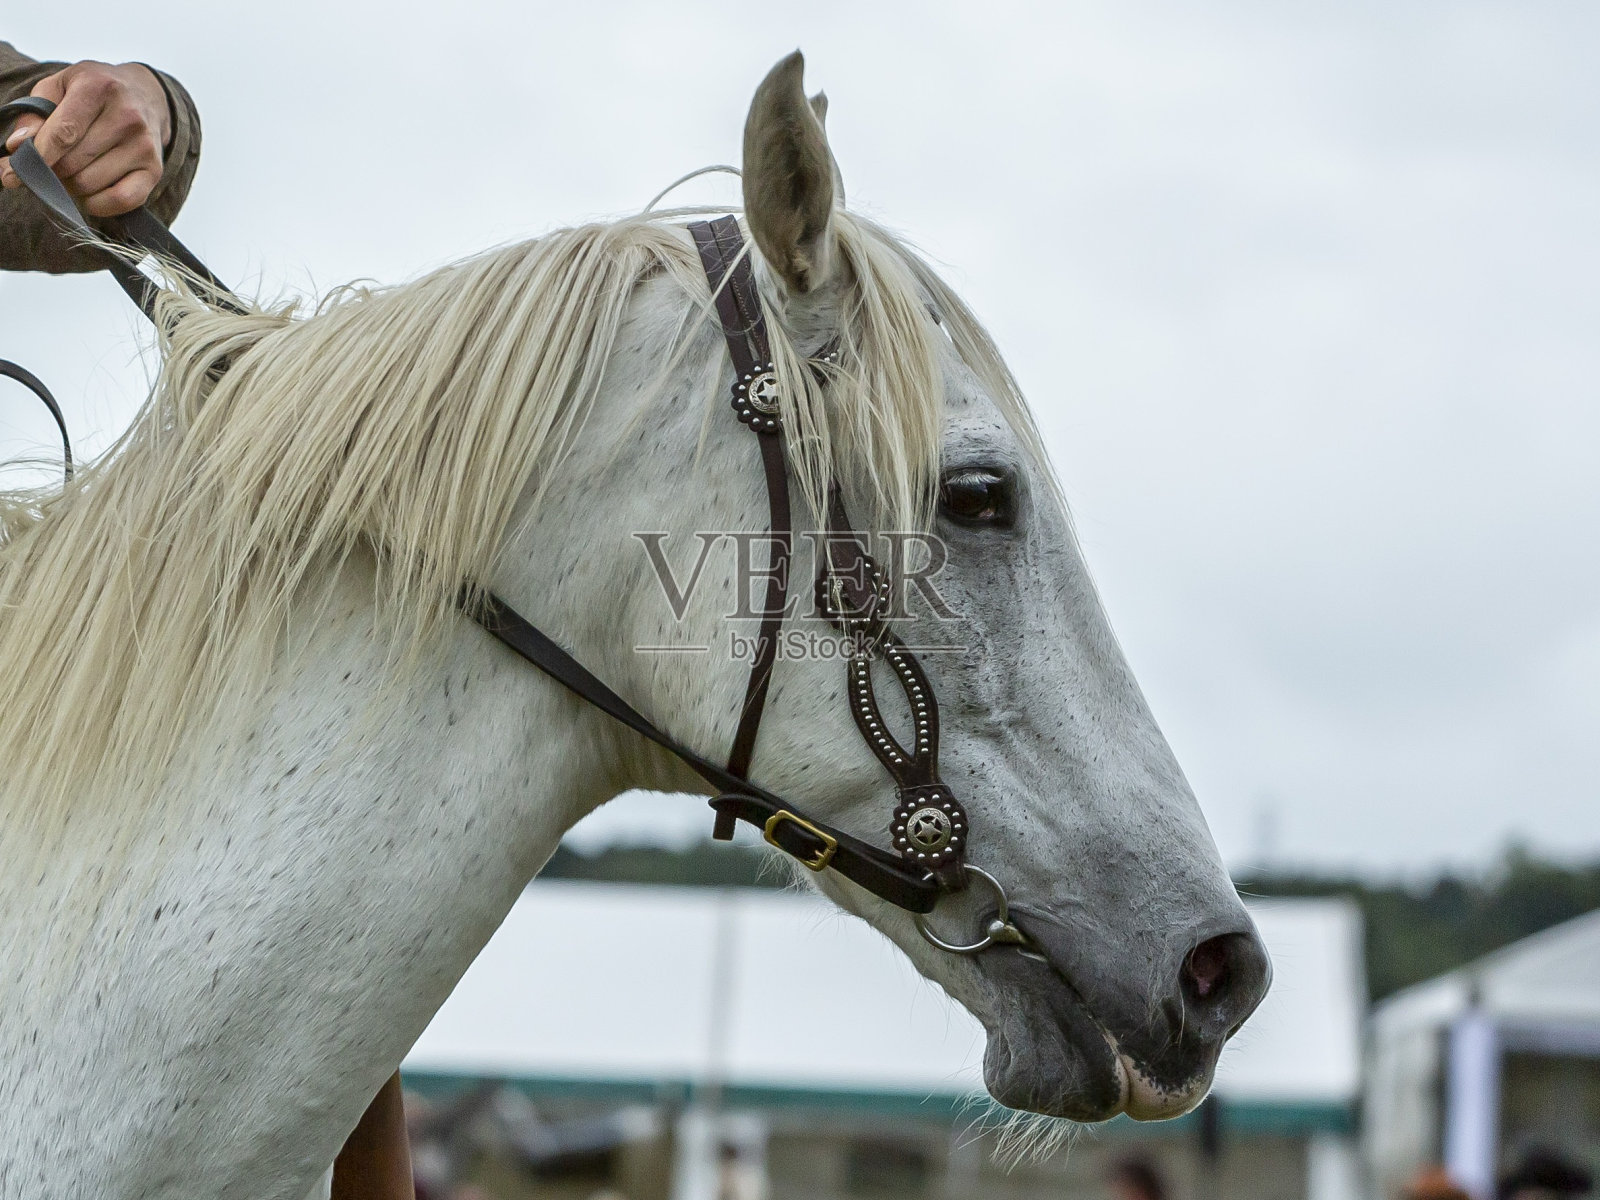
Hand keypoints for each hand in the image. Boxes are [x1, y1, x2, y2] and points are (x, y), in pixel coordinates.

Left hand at [1, 60, 172, 216]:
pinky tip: (90, 193)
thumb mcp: (59, 88)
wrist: (144, 95)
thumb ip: (34, 114)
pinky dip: (97, 204)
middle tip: (52, 165)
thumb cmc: (94, 93)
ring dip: (73, 186)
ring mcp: (144, 145)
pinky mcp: (154, 170)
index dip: (38, 156)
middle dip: (53, 170)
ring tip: (73, 172)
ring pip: (91, 184)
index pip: (64, 133)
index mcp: (98, 87)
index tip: (15, 173)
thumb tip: (17, 146)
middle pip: (74, 163)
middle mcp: (127, 116)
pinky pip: (120, 200)